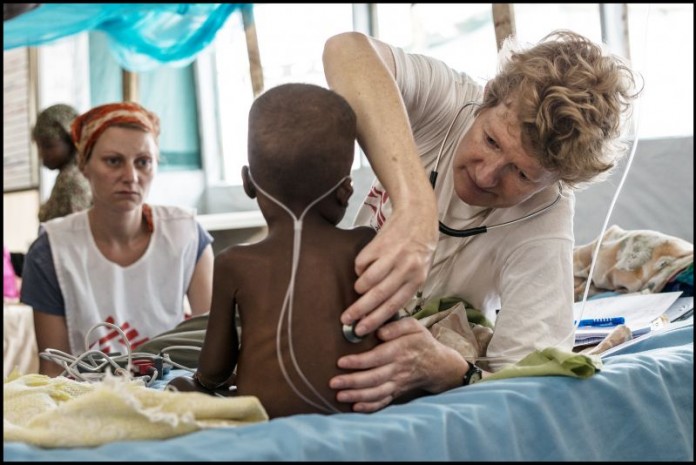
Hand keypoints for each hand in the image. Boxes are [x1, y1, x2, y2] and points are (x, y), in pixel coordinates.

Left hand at [330, 317, 464, 412]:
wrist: (438, 364)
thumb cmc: (421, 341)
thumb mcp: (414, 326)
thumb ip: (397, 326)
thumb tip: (379, 331)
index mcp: (400, 351)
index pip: (376, 358)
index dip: (358, 361)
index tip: (340, 362)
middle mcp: (398, 369)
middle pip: (373, 378)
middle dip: (352, 382)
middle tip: (333, 382)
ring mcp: (398, 383)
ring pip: (376, 393)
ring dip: (357, 396)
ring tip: (339, 396)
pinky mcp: (397, 392)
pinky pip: (383, 402)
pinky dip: (370, 407)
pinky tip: (355, 407)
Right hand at [342, 206, 436, 335]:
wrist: (417, 216)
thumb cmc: (419, 247)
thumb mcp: (420, 270)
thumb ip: (405, 288)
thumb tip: (384, 310)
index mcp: (417, 279)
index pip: (394, 305)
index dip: (376, 319)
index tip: (362, 330)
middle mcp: (405, 268)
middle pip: (377, 295)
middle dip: (359, 311)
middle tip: (346, 320)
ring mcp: (391, 255)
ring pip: (367, 280)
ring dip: (359, 288)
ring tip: (358, 290)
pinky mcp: (378, 244)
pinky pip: (361, 263)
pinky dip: (360, 269)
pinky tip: (365, 266)